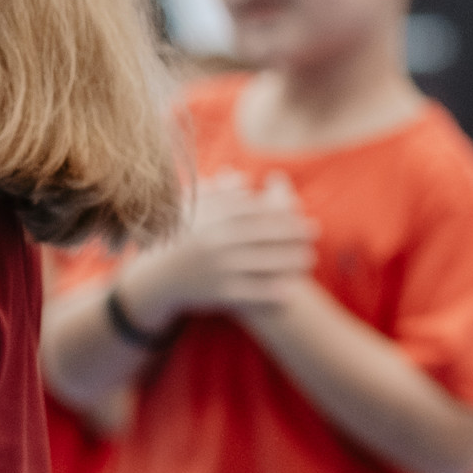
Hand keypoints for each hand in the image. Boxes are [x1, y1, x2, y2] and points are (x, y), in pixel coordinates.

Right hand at [118, 172, 316, 327]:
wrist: (156, 280)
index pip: (255, 213)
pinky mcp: (216, 293)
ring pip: (261, 264)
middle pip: (262, 236)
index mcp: (211, 219)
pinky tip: (292, 291)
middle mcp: (215, 242)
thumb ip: (219, 194)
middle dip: (292, 234)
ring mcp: (216, 268)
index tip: (303, 215)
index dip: (282, 214)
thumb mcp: (192, 212)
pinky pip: (250, 292)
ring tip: (310, 259)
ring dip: (289, 262)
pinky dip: (271, 292)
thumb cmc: (180, 240)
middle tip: (316, 233)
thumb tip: (245, 179)